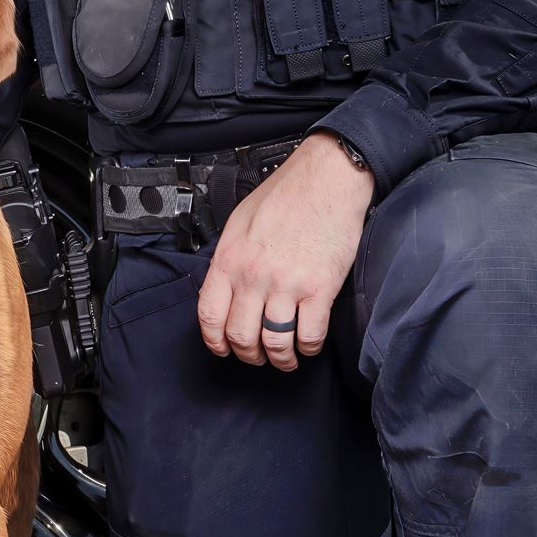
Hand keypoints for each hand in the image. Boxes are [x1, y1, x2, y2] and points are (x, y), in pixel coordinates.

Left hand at [197, 135, 374, 371]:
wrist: (327, 178)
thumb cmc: (287, 193)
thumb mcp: (240, 222)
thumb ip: (230, 257)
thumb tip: (225, 287)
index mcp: (230, 259)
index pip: (210, 316)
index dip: (215, 341)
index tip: (224, 348)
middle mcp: (253, 276)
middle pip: (241, 336)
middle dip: (250, 355)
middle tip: (259, 356)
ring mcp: (286, 284)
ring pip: (275, 342)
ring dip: (281, 358)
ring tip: (287, 358)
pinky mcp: (319, 288)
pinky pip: (309, 335)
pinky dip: (309, 347)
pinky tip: (309, 343)